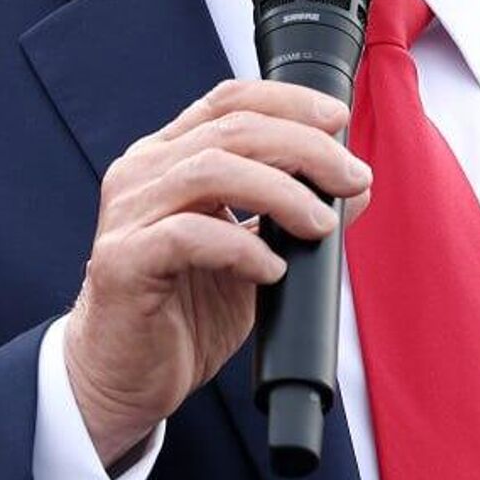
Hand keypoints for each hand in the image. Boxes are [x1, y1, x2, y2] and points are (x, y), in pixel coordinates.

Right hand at [63, 79, 372, 467]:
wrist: (125, 380)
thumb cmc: (183, 314)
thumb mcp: (253, 255)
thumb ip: (293, 216)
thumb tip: (357, 189)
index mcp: (167, 158)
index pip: (227, 100)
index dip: (287, 100)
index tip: (337, 120)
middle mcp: (142, 174)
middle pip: (231, 130)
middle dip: (304, 147)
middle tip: (351, 179)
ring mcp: (127, 215)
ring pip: (211, 171)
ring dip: (281, 192)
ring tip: (320, 225)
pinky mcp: (122, 261)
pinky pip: (188, 236)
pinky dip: (242, 247)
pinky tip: (272, 269)